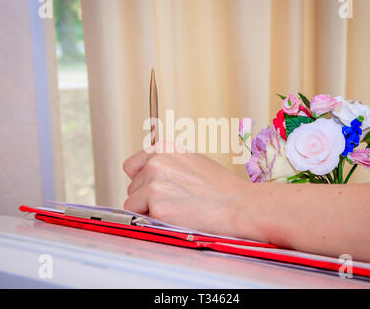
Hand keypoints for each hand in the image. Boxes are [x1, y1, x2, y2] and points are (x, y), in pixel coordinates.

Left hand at [123, 142, 249, 236]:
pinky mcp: (156, 206)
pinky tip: (177, 216)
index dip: (140, 180)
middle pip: (132, 187)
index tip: (150, 188)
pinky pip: (141, 219)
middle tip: (173, 201)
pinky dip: (154, 221)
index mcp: (164, 148)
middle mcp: (155, 162)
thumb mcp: (192, 160)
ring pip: (133, 203)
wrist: (237, 205)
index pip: (132, 166)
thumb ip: (168, 163)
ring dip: (148, 210)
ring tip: (176, 208)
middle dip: (146, 197)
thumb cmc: (220, 187)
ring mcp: (154, 184)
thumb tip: (148, 173)